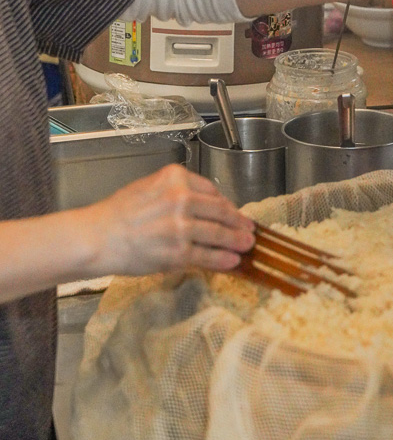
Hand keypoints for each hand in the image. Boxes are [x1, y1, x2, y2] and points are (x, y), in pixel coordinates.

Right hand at [85, 165, 254, 276]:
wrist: (97, 237)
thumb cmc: (118, 213)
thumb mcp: (148, 187)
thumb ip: (177, 192)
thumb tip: (205, 205)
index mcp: (174, 178)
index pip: (211, 191)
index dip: (226, 204)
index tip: (233, 211)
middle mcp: (181, 198)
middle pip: (220, 211)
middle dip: (238, 222)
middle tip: (249, 228)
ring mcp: (181, 226)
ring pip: (218, 233)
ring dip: (236, 241)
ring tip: (246, 245)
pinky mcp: (178, 252)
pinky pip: (207, 256)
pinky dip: (223, 260)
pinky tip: (232, 261)